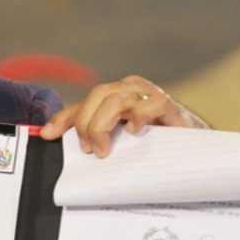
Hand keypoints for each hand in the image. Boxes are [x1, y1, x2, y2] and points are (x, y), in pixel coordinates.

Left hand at [38, 75, 208, 156]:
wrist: (191, 146)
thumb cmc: (152, 140)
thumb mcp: (118, 140)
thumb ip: (93, 136)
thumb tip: (56, 139)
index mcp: (114, 96)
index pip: (84, 103)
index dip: (64, 118)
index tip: (47, 135)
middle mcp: (128, 89)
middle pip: (97, 96)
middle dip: (87, 124)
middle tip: (90, 149)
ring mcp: (147, 94)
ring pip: (116, 99)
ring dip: (104, 125)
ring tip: (104, 148)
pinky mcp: (167, 103)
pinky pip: (151, 103)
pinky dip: (138, 116)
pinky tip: (133, 132)